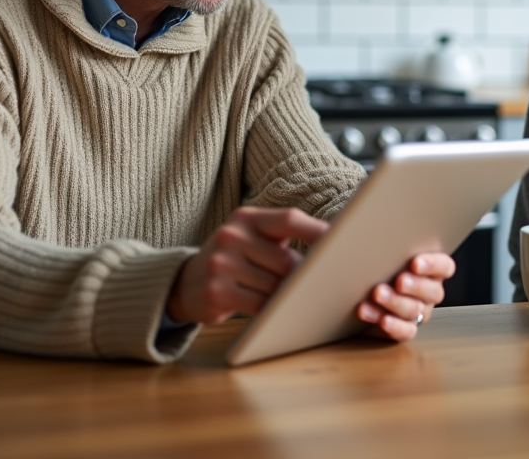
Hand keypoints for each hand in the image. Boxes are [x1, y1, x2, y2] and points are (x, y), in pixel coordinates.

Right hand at [167, 207, 328, 324]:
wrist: (184, 283)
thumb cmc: (233, 260)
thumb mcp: (250, 238)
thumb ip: (281, 239)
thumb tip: (330, 252)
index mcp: (247, 217)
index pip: (289, 219)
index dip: (318, 231)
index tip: (344, 241)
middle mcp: (232, 235)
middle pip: (286, 260)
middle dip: (304, 277)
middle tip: (318, 286)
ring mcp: (222, 263)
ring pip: (275, 286)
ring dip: (288, 297)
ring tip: (291, 299)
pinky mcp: (217, 291)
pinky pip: (260, 305)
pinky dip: (273, 311)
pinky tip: (275, 312)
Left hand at [356, 252, 455, 341]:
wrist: (359, 293)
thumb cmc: (377, 266)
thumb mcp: (387, 253)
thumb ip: (391, 247)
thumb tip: (379, 224)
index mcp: (430, 270)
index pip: (444, 266)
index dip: (433, 265)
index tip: (415, 263)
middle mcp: (428, 292)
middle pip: (432, 291)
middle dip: (415, 286)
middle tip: (399, 281)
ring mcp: (418, 312)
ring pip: (414, 310)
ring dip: (395, 302)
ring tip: (378, 294)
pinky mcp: (404, 329)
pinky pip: (406, 331)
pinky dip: (394, 326)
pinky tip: (381, 319)